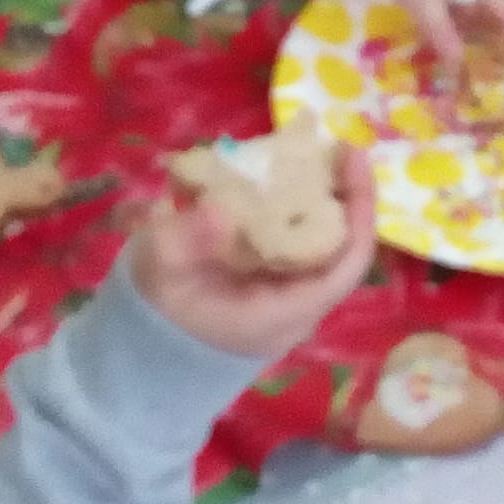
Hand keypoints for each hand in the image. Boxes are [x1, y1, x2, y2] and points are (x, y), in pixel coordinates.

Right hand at [129, 137, 381, 361]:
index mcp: (285, 312)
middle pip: (340, 246)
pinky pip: (295, 245)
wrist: (143, 357)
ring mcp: (285, 297)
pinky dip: (293, 211)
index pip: (348, 263)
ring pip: (320, 243)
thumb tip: (219, 210)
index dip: (360, 209)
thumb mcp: (160, 277)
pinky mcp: (269, 285)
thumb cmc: (156, 317)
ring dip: (319, 199)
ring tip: (311, 153)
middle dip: (343, 194)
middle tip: (334, 146)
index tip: (353, 157)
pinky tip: (278, 178)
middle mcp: (297, 307)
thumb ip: (184, 243)